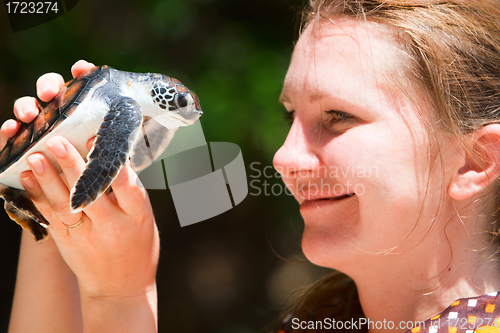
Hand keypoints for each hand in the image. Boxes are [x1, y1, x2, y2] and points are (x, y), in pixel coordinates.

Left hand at [2, 59, 158, 298]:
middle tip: (56, 141)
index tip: (95, 140)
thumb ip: (129, 192)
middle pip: (89, 192)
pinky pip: (50, 217)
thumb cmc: (138, 247)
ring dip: (48, 179)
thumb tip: (112, 157)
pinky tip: (28, 179)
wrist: (120, 288)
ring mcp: (87, 236)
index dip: (109, 163)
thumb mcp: (144, 219)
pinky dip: (38, 196)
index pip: (124, 185)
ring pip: (65, 204)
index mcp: (137, 216)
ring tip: (35, 157)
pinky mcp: (67, 242)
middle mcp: (112, 226)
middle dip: (71, 165)